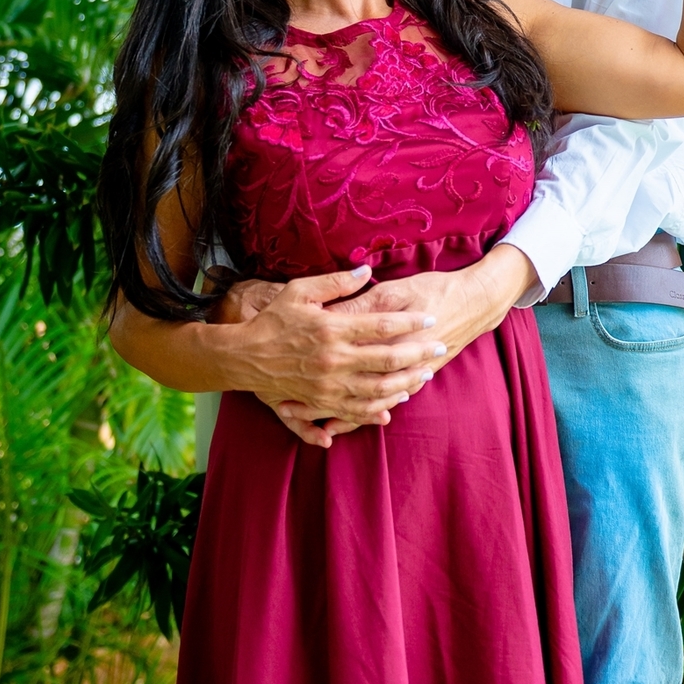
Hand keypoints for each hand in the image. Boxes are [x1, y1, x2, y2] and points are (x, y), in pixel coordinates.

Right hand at [210, 265, 451, 448]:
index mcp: (332, 329)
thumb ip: (336, 282)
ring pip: (378, 390)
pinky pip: (355, 412)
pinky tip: (394, 404)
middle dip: (418, 353)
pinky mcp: (320, 403)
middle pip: (387, 359)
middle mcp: (334, 360)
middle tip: (439, 346)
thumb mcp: (300, 291)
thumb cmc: (274, 319)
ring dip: (405, 383)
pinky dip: (378, 410)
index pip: (382, 325)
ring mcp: (328, 386)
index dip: (410, 322)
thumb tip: (367, 271)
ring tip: (424, 374)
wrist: (244, 356)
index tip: (430, 318)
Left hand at [273, 246, 536, 431]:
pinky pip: (383, 404)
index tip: (283, 357)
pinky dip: (360, 418)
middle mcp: (392, 357)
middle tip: (281, 400)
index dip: (312, 351)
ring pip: (363, 400)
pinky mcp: (415, 379)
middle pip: (346, 378)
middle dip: (314, 391)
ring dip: (333, 411)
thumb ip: (361, 299)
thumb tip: (330, 312)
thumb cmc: (432, 289)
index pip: (341, 341)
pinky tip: (339, 426)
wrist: (475, 302)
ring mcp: (405, 372)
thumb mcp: (393, 288)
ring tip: (301, 419)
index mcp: (383, 330)